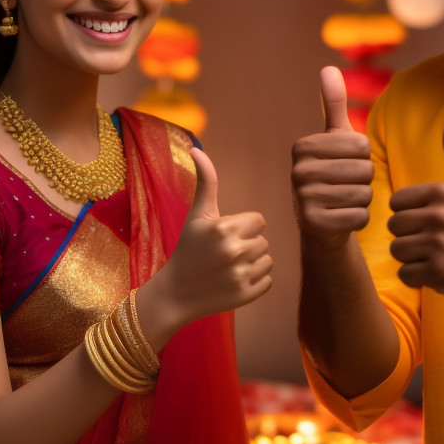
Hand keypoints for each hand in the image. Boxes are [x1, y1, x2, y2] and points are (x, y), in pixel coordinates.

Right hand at [147, 148, 272, 330]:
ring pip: (267, 259)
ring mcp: (242, 275)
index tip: (223, 236)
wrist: (176, 293)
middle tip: (222, 254)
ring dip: (252, 263)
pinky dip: (254, 281)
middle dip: (246, 244)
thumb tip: (196, 148)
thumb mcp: (197, 215)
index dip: (242, 226)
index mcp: (225, 228)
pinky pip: (268, 280)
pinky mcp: (248, 294)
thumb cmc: (188, 249)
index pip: (258, 220)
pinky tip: (232, 281)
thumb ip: (206, 181)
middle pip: (263, 240)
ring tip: (227, 267)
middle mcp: (235, 250)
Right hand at [291, 67, 374, 249]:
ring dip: (363, 200)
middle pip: (364, 170)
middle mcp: (298, 171)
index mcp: (303, 147)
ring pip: (364, 194)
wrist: (320, 223)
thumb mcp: (334, 138)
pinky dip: (359, 219)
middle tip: (347, 185)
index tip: (346, 164)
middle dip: (365, 180)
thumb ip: (334, 104)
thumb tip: (328, 68)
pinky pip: (360, 217)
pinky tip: (343, 217)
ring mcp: (303, 198)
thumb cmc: (333, 174)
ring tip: (345, 200)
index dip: (363, 157)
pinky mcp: (314, 224)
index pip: (361, 146)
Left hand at [386, 107, 443, 301]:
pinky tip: (435, 271)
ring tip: (433, 254)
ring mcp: (439, 245)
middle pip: (395, 226)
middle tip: (430, 239)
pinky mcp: (438, 272)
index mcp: (443, 192)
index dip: (409, 212)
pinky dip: (417, 276)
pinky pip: (406, 273)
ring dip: (411, 256)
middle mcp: (440, 216)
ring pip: (398, 250)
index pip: (397, 202)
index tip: (427, 219)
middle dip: (409, 235)